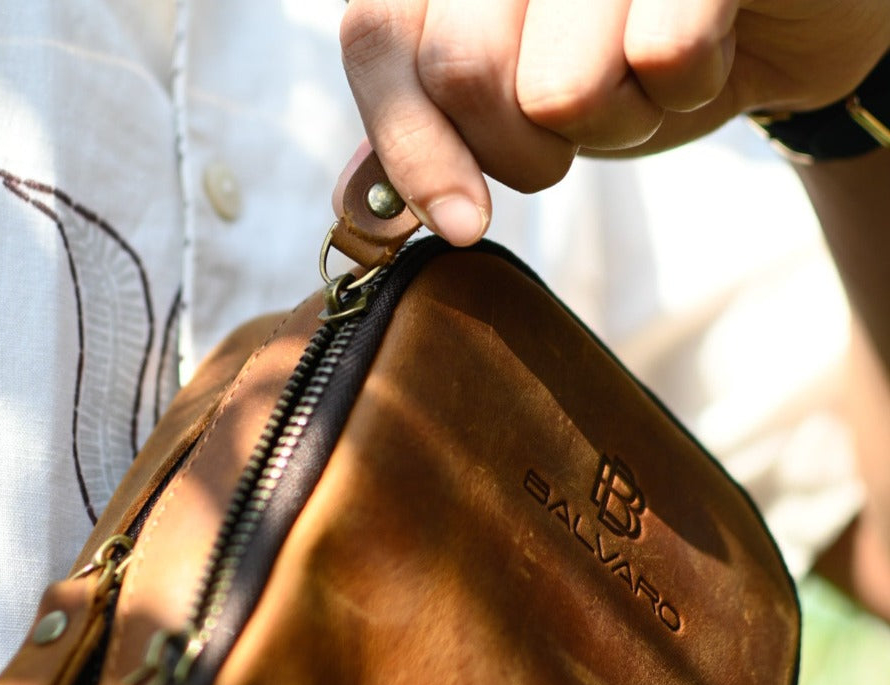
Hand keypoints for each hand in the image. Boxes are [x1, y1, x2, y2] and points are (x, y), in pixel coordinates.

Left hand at [340, 0, 889, 243]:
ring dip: (614, 122)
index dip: (408, 143)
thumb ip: (428, 133)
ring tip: (643, 74)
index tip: (458, 224)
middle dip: (525, 150)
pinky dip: (687, 89)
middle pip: (462, 73)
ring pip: (561, 86)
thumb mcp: (511, 97)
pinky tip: (703, 51)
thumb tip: (360, 213)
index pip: (379, 37)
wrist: (763, 16)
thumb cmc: (623, 53)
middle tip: (575, 128)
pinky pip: (663, 55)